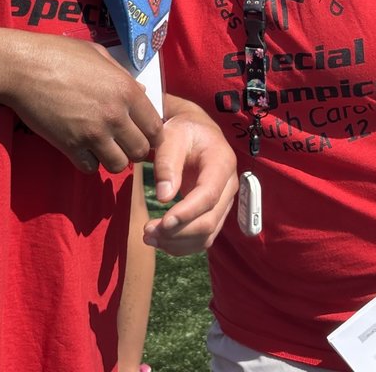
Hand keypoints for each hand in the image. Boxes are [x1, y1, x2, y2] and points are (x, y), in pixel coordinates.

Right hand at [3, 35, 162, 174]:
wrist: (23, 66)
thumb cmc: (60, 53)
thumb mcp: (99, 55)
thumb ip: (124, 76)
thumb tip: (142, 93)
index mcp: (127, 90)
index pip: (156, 128)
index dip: (152, 135)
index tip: (142, 134)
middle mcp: (115, 114)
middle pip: (141, 151)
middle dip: (134, 150)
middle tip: (122, 142)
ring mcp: (93, 132)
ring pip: (119, 165)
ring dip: (113, 159)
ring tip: (103, 147)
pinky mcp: (70, 145)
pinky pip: (90, 168)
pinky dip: (89, 162)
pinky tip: (82, 149)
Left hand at [143, 95, 236, 255]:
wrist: (196, 131)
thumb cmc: (183, 130)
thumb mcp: (172, 136)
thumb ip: (167, 163)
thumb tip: (164, 197)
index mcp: (222, 162)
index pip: (209, 195)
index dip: (187, 213)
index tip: (163, 223)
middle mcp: (229, 185)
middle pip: (209, 220)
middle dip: (178, 232)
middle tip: (146, 231)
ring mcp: (224, 202)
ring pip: (207, 234)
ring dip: (178, 243)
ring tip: (148, 237)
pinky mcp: (215, 213)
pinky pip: (203, 237)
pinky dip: (182, 245)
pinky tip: (160, 241)